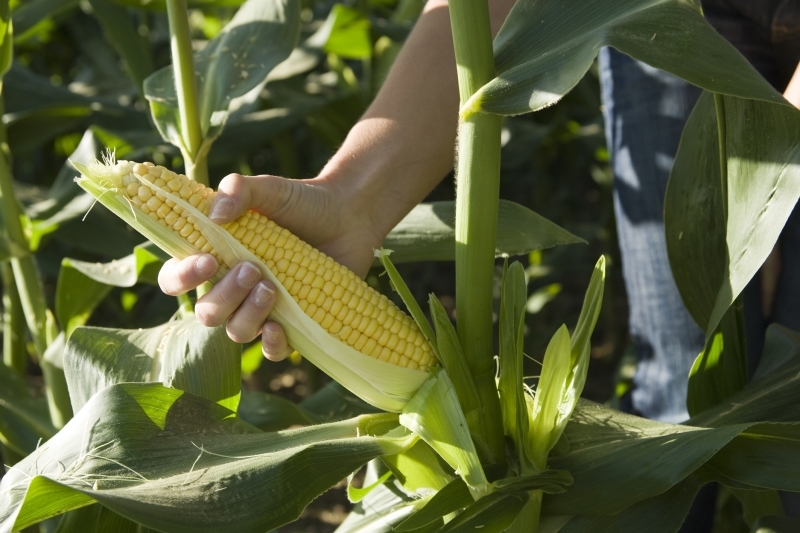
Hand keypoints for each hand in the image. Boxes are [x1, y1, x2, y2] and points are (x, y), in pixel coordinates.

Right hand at [158, 172, 384, 360]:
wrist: (351, 216)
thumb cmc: (303, 202)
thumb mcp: (270, 189)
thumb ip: (239, 190)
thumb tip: (215, 213)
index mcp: (216, 257)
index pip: (177, 278)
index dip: (182, 277)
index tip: (208, 261)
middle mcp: (233, 289)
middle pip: (207, 312)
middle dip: (224, 296)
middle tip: (253, 269)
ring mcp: (262, 309)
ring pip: (236, 332)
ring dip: (248, 314)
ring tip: (271, 287)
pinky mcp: (294, 324)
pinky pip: (272, 350)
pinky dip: (271, 344)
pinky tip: (277, 327)